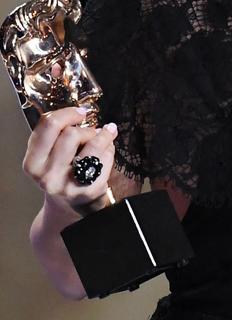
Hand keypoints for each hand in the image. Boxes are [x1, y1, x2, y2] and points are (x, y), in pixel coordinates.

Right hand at [23, 86, 117, 216]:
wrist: (69, 206)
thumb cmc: (61, 173)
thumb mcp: (48, 155)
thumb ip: (56, 134)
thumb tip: (81, 112)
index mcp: (33, 163)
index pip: (48, 126)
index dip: (68, 113)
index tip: (80, 112)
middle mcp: (47, 176)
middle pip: (71, 134)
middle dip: (86, 129)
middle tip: (91, 132)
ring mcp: (68, 185)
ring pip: (92, 145)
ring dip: (102, 137)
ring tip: (103, 137)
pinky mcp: (88, 191)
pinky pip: (105, 159)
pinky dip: (110, 152)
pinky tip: (106, 154)